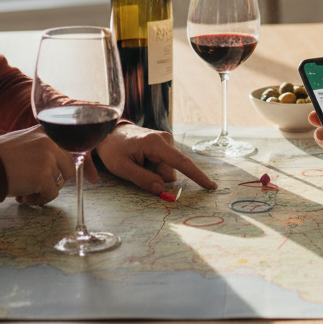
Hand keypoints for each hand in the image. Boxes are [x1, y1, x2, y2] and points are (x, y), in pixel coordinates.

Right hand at [0, 125, 81, 204]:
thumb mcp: (23, 141)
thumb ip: (41, 148)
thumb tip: (57, 164)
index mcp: (46, 133)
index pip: (67, 151)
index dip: (57, 167)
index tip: (44, 173)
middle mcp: (51, 143)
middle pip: (68, 168)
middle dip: (54, 179)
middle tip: (35, 185)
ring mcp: (48, 160)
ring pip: (59, 183)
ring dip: (43, 190)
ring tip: (23, 191)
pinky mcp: (44, 178)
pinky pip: (52, 194)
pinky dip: (40, 199)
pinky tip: (23, 196)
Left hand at [95, 123, 216, 193]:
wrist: (110, 133)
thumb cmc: (114, 149)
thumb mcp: (122, 168)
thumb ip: (142, 179)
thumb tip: (162, 190)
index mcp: (155, 143)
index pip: (181, 162)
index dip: (197, 176)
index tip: (211, 186)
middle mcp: (165, 139)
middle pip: (170, 172)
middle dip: (157, 178)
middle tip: (136, 168)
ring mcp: (166, 140)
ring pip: (168, 170)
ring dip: (154, 172)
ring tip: (137, 162)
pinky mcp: (165, 144)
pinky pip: (166, 164)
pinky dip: (155, 167)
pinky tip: (142, 159)